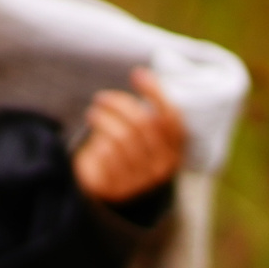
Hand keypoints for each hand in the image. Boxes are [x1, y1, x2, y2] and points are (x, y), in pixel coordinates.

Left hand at [73, 67, 188, 202]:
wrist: (112, 193)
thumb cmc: (129, 153)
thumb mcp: (146, 137)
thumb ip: (149, 114)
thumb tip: (141, 75)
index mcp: (175, 151)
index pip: (170, 117)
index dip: (155, 93)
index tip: (137, 74)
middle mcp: (161, 167)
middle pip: (142, 123)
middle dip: (119, 104)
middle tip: (101, 98)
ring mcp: (139, 180)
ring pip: (121, 137)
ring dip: (103, 119)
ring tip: (93, 114)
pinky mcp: (115, 188)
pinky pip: (105, 154)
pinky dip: (97, 142)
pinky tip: (93, 140)